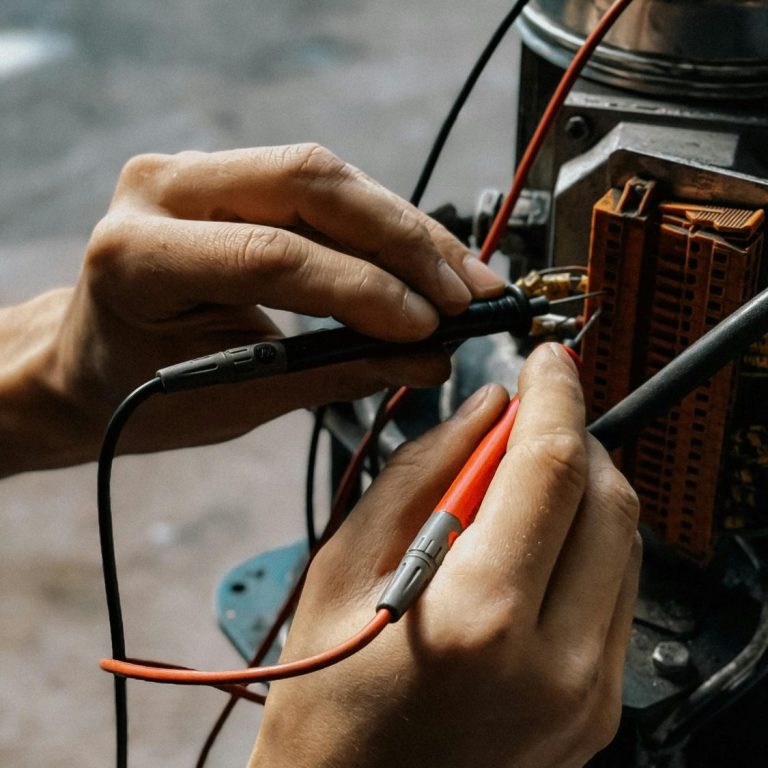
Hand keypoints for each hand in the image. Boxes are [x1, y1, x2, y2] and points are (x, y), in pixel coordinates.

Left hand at [3, 144, 503, 470]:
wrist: (93, 358)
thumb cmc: (143, 390)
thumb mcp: (235, 396)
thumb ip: (333, 370)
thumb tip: (427, 357)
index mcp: (137, 256)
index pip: (274, 254)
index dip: (366, 289)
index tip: (430, 327)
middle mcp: (163, 190)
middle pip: (312, 184)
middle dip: (405, 242)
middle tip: (467, 295)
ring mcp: (196, 171)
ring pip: (328, 177)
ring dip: (408, 231)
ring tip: (465, 281)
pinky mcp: (229, 175)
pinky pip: (321, 189)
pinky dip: (381, 227)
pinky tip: (426, 259)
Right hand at [250, 343, 640, 767]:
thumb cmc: (327, 695)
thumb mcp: (347, 563)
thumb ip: (422, 470)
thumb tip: (486, 409)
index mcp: (475, 618)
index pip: (550, 467)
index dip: (556, 395)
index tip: (549, 361)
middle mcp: (552, 662)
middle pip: (608, 501)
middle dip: (574, 437)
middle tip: (530, 419)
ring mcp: (586, 694)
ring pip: (625, 544)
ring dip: (582, 489)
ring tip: (521, 485)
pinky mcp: (597, 710)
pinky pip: (616, 593)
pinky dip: (586, 544)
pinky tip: (534, 542)